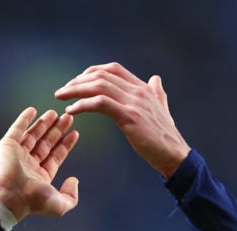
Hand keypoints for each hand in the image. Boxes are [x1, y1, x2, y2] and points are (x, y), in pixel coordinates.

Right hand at [0, 108, 79, 220]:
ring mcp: (18, 154)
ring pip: (33, 135)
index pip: (56, 156)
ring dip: (44, 123)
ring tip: (55, 112)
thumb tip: (74, 180)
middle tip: (67, 118)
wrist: (9, 196)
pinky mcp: (7, 146)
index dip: (65, 144)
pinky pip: (16, 129)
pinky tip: (32, 110)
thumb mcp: (59, 205)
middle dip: (57, 130)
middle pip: (46, 143)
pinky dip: (24, 119)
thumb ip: (71, 196)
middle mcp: (29, 164)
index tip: (74, 133)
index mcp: (41, 176)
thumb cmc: (32, 202)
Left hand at [55, 63, 190, 177]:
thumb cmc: (165, 137)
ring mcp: (134, 102)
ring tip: (61, 98)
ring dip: (75, 90)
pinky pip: (100, 103)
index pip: (113, 69)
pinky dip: (83, 105)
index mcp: (143, 88)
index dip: (91, 72)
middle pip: (101, 75)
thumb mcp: (162, 108)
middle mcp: (138, 90)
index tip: (77, 82)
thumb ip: (157, 92)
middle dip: (78, 81)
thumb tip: (156, 79)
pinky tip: (72, 110)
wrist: (175, 154)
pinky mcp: (129, 117)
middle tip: (63, 91)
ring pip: (99, 86)